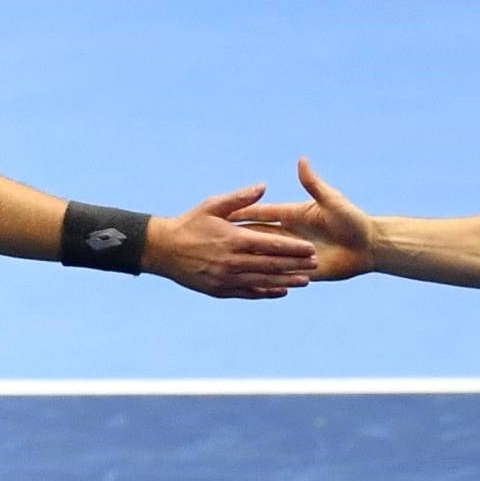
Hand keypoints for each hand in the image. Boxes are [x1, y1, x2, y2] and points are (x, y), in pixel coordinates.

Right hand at [144, 183, 318, 297]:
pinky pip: (248, 293)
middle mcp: (231, 261)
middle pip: (270, 264)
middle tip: (316, 264)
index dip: (292, 247)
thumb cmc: (189, 223)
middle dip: (295, 265)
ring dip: (286, 281)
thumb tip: (263, 187)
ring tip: (306, 282)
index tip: (310, 248)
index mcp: (233, 238)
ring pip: (262, 281)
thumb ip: (240, 199)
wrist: (162, 250)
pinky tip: (281, 292)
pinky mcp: (220, 290)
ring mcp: (225, 278)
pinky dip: (266, 293)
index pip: (270, 244)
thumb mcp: (212, 205)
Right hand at [228, 158, 376, 280]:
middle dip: (239, 237)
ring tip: (226, 264)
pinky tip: (248, 282)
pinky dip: (265, 280)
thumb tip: (302, 161)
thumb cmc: (354, 221)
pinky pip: (278, 276)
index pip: (262, 214)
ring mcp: (294, 255)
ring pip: (266, 258)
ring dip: (249, 259)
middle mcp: (290, 236)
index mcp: (293, 216)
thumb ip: (314, 184)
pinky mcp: (301, 271)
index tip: (224, 213)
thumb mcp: (333, 201)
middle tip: (215, 241)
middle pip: (260, 237)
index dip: (244, 214)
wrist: (370, 247)